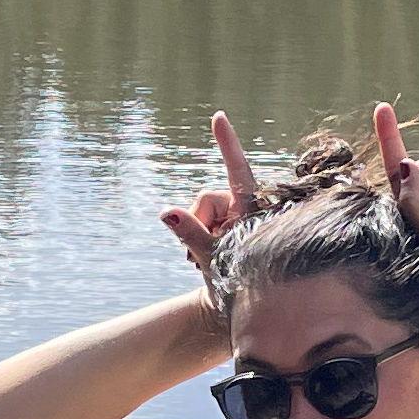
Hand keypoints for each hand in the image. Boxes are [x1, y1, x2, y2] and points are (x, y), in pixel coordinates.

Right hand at [160, 110, 262, 292]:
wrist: (239, 301)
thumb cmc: (235, 280)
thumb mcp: (210, 258)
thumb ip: (190, 234)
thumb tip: (166, 211)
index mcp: (252, 210)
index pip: (237, 171)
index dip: (227, 143)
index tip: (218, 117)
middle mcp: (246, 206)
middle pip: (207, 196)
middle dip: (198, 221)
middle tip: (200, 255)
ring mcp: (238, 212)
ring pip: (203, 206)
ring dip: (198, 230)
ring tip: (207, 257)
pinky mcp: (229, 220)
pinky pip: (203, 215)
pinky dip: (199, 231)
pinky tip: (205, 253)